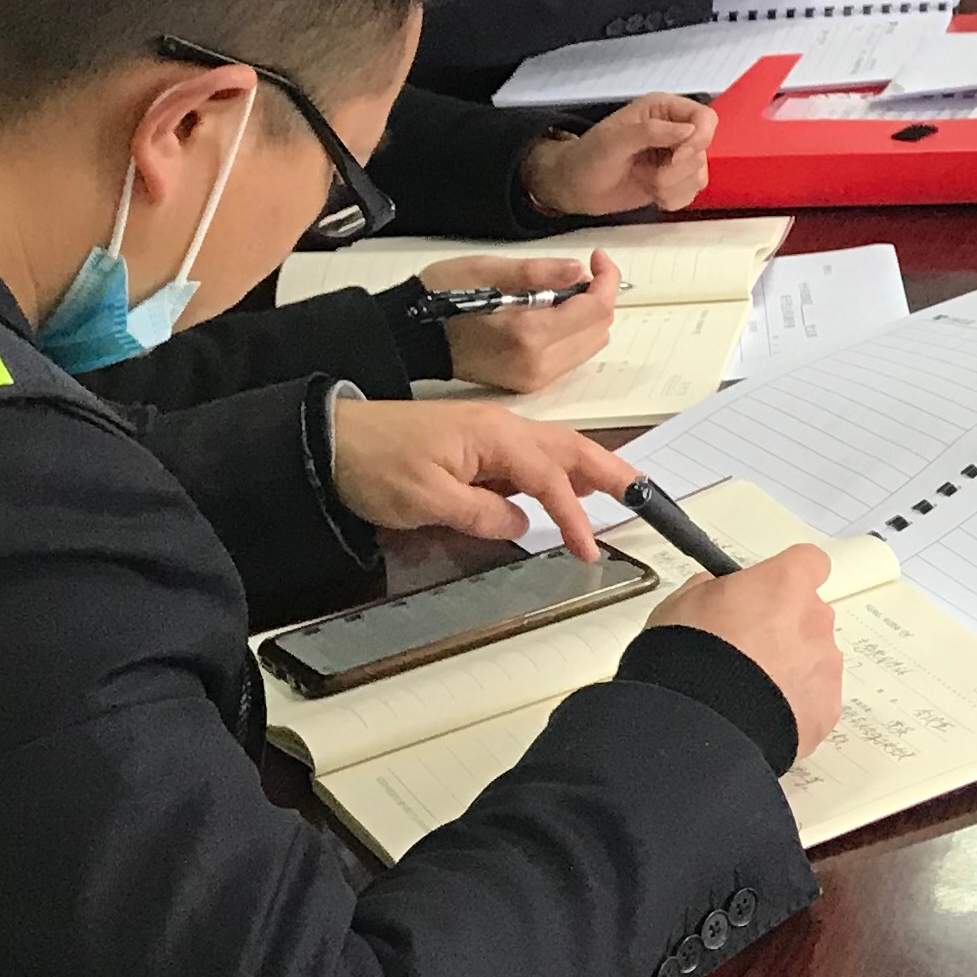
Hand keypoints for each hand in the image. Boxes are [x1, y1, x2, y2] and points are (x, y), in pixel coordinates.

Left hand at [330, 398, 624, 554]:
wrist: (331, 439)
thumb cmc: (374, 462)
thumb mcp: (427, 499)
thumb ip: (482, 513)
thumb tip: (519, 524)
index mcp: (495, 436)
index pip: (550, 478)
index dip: (574, 516)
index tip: (588, 547)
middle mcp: (501, 428)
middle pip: (570, 449)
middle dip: (611, 472)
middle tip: (645, 495)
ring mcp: (489, 433)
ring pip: (554, 450)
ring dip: (588, 470)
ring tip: (617, 492)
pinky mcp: (475, 444)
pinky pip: (529, 457)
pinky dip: (556, 473)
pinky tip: (559, 490)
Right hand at [428, 250, 618, 394]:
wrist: (413, 336)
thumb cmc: (441, 297)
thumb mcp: (486, 270)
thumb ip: (538, 272)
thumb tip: (579, 271)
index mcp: (529, 334)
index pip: (595, 309)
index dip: (605, 279)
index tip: (595, 257)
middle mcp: (537, 363)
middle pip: (599, 329)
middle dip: (598, 296)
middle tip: (577, 272)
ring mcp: (534, 378)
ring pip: (590, 345)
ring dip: (587, 315)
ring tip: (559, 292)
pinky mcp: (528, 384)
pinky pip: (571, 357)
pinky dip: (572, 332)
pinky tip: (549, 314)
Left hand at [524, 95, 714, 218]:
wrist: (574, 188)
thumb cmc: (587, 158)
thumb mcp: (613, 141)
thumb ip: (651, 132)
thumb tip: (689, 131)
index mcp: (662, 110)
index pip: (704, 118)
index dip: (700, 138)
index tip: (677, 157)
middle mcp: (674, 131)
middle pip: (703, 150)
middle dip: (678, 170)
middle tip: (652, 178)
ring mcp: (676, 158)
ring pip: (700, 174)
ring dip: (674, 187)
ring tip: (649, 186)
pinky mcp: (674, 182)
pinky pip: (692, 193)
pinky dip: (675, 199)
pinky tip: (654, 197)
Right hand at [645, 548, 843, 756]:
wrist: (699, 722)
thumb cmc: (686, 656)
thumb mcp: (682, 603)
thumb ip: (714, 589)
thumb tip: (721, 592)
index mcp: (785, 584)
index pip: (808, 563)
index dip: (787, 579)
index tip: (767, 593)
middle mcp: (815, 620)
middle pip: (810, 616)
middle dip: (784, 629)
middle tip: (744, 651)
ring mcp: (826, 666)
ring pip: (815, 659)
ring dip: (790, 670)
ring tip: (747, 692)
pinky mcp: (826, 710)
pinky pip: (815, 701)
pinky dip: (794, 707)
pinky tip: (760, 716)